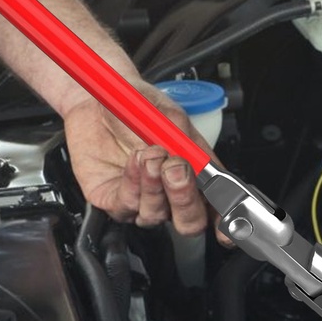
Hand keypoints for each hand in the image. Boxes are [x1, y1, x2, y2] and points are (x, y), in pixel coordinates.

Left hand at [63, 86, 212, 235]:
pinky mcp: (113, 201)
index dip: (224, 220)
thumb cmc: (136, 107)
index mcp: (194, 175)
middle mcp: (169, 193)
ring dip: (155, 184)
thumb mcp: (170, 116)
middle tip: (176, 170)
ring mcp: (142, 199)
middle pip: (188, 222)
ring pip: (157, 215)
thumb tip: (195, 164)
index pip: (215, 206)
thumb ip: (185, 142)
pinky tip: (134, 161)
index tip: (224, 221)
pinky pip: (127, 205)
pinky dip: (134, 182)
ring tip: (150, 154)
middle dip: (185, 200)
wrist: (97, 99)